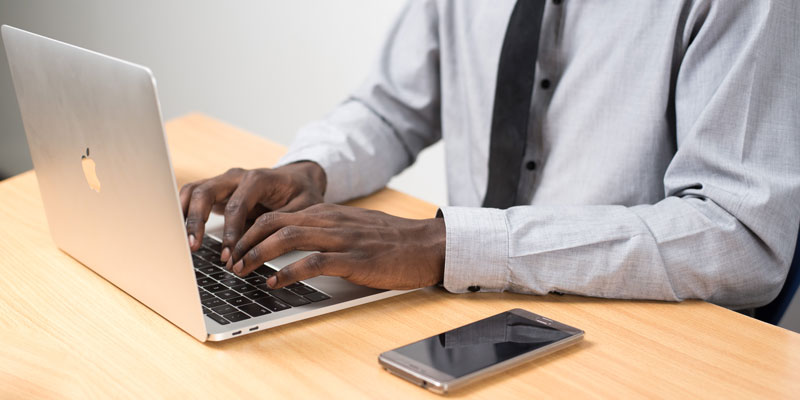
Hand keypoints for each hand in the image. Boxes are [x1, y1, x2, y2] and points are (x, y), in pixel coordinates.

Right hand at [179, 162, 325, 260]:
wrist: (298, 178)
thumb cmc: (302, 193)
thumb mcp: (303, 208)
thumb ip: (283, 224)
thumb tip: (265, 247)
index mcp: (258, 178)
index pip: (236, 205)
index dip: (230, 232)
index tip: (228, 255)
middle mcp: (236, 177)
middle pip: (206, 192)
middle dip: (197, 220)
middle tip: (193, 247)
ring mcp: (223, 182)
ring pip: (193, 191)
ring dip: (184, 215)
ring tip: (181, 242)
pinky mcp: (216, 191)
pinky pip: (193, 197)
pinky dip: (183, 212)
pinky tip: (178, 232)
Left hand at [226, 203, 445, 289]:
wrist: (427, 244)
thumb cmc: (391, 240)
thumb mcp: (353, 226)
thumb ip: (326, 229)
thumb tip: (296, 240)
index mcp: (328, 213)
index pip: (277, 215)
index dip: (249, 230)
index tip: (234, 248)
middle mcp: (330, 221)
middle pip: (274, 222)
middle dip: (245, 241)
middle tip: (229, 261)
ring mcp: (342, 239)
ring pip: (288, 237)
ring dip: (258, 254)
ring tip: (242, 270)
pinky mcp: (354, 260)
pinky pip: (313, 262)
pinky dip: (288, 272)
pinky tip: (274, 282)